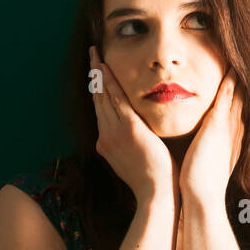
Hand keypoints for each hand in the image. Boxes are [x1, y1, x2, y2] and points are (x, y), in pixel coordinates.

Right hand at [88, 46, 175, 203]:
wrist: (157, 194)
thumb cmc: (154, 180)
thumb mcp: (136, 160)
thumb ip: (131, 145)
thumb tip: (136, 135)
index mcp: (106, 144)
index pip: (100, 110)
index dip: (97, 90)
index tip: (97, 74)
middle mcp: (105, 136)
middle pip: (97, 99)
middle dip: (94, 76)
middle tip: (92, 55)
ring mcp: (115, 133)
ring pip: (104, 96)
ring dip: (99, 74)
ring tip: (96, 55)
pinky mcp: (129, 129)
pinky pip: (117, 100)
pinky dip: (110, 83)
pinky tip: (105, 68)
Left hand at [178, 70, 244, 204]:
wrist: (202, 197)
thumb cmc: (201, 182)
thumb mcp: (210, 159)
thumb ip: (210, 146)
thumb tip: (203, 142)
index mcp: (234, 134)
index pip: (242, 103)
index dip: (243, 86)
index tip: (242, 69)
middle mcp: (237, 127)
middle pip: (246, 93)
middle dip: (247, 74)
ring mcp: (230, 125)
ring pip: (239, 90)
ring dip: (240, 71)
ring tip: (243, 50)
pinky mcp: (219, 125)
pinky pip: (228, 95)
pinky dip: (231, 79)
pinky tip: (232, 64)